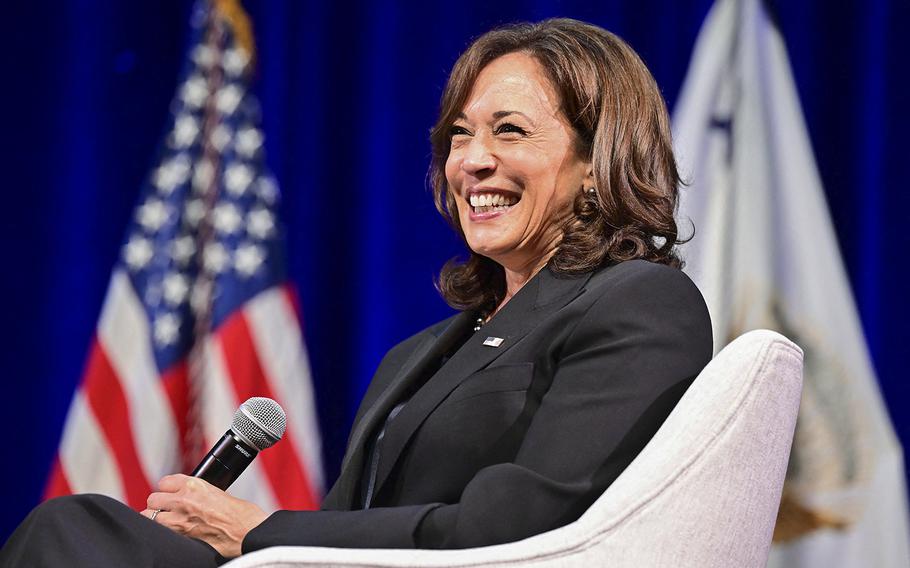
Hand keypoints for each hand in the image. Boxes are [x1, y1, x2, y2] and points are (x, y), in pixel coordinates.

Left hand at [142, 474, 267, 557]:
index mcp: (194, 484)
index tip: (170, 491)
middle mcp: (184, 499)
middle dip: (157, 503)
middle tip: (166, 507)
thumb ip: (197, 492)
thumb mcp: (217, 492)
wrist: (246, 530)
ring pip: (150, 515)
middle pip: (153, 498)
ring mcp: (180, 518)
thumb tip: (186, 495)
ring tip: (166, 519)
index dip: (167, 488)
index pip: (164, 482)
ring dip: (156, 517)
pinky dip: (163, 531)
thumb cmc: (239, 513)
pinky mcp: (180, 535)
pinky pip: (160, 531)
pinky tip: (172, 530)